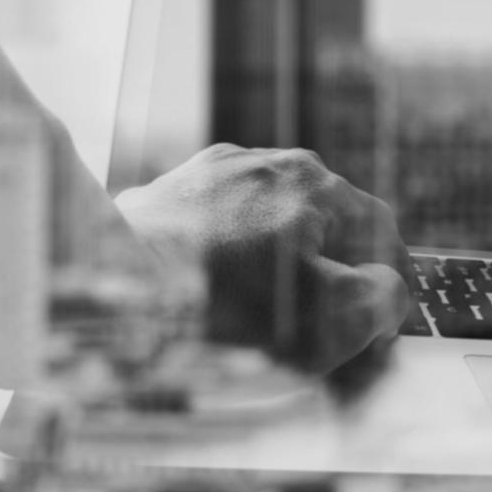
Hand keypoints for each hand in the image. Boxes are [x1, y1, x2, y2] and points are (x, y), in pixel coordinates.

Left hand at [115, 144, 411, 375]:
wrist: (101, 294)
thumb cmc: (217, 307)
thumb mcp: (326, 318)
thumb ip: (379, 300)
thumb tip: (388, 291)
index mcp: (314, 181)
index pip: (378, 228)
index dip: (390, 280)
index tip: (385, 322)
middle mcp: (264, 162)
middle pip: (323, 223)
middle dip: (332, 274)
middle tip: (329, 329)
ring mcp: (209, 174)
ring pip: (269, 225)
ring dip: (281, 269)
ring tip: (269, 322)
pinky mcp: (164, 195)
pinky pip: (218, 231)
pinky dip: (228, 265)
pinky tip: (216, 303)